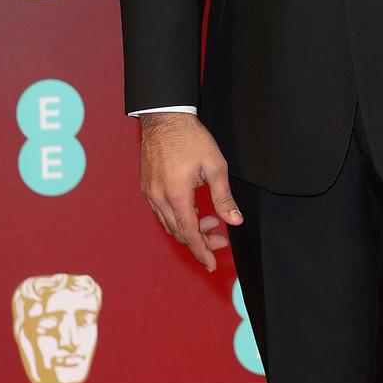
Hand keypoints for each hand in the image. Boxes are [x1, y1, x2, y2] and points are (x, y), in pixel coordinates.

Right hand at [136, 112, 242, 272]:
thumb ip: (224, 197)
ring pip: (169, 224)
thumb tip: (234, 220)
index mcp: (176, 194)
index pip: (189, 233)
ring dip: (189, 229)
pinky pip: (162, 212)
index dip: (202, 251)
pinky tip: (194, 210)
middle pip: (179, 232)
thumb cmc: (191, 138)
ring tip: (211, 222)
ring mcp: (150, 192)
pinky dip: (178, 218)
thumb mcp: (215, 167)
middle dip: (200, 241)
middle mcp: (159, 197)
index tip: (211, 264)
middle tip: (220, 239)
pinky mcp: (147, 186)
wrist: (165, 117)